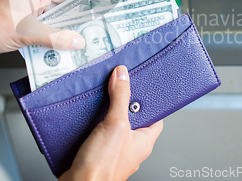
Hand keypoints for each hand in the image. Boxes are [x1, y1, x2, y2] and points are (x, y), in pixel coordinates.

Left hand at [0, 0, 85, 106]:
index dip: (85, 5)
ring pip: (52, 21)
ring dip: (61, 34)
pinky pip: (41, 30)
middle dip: (74, 24)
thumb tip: (77, 41)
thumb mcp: (26, 33)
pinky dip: (49, 40)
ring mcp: (25, 10)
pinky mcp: (19, 23)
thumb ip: (55, 37)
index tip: (98, 16)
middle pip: (62, 8)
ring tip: (76, 47)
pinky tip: (56, 51)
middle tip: (90, 37)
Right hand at [59, 66, 163, 180]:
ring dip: (105, 112)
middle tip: (116, 88)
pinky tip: (85, 116)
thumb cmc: (103, 167)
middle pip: (131, 118)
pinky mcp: (96, 153)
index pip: (155, 117)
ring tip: (100, 98)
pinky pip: (97, 133)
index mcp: (144, 142)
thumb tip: (122, 75)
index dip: (150, 102)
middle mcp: (131, 147)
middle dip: (122, 103)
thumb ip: (121, 97)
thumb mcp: (116, 123)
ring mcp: (114, 151)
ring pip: (113, 125)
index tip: (142, 88)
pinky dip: (91, 123)